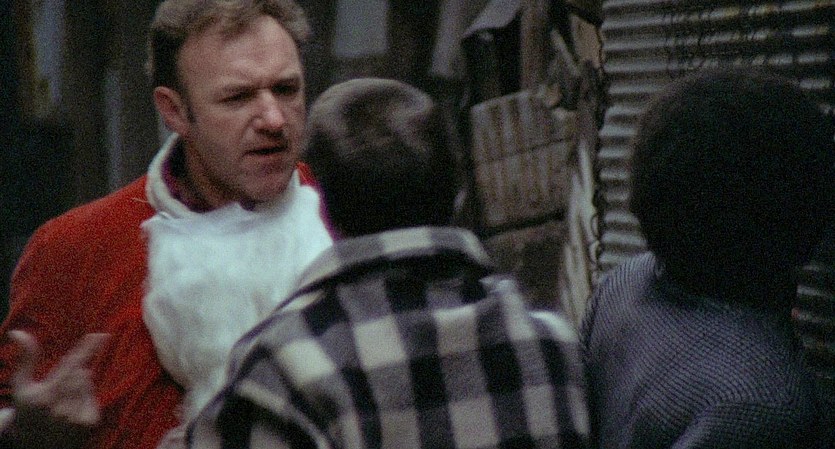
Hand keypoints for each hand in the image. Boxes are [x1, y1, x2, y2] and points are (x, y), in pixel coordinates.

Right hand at [8, 330, 108, 448]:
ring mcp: (76, 417)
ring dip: (79, 384)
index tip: (100, 335)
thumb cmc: (28, 408)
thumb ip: (25, 357)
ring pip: (87, 383)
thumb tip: (18, 332)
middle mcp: (61, 409)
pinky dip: (85, 396)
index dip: (87, 349)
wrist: (35, 444)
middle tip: (60, 384)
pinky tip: (72, 408)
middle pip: (80, 372)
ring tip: (63, 398)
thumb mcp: (22, 384)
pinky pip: (94, 396)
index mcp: (44, 397)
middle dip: (73, 371)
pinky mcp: (89, 423)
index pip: (70, 365)